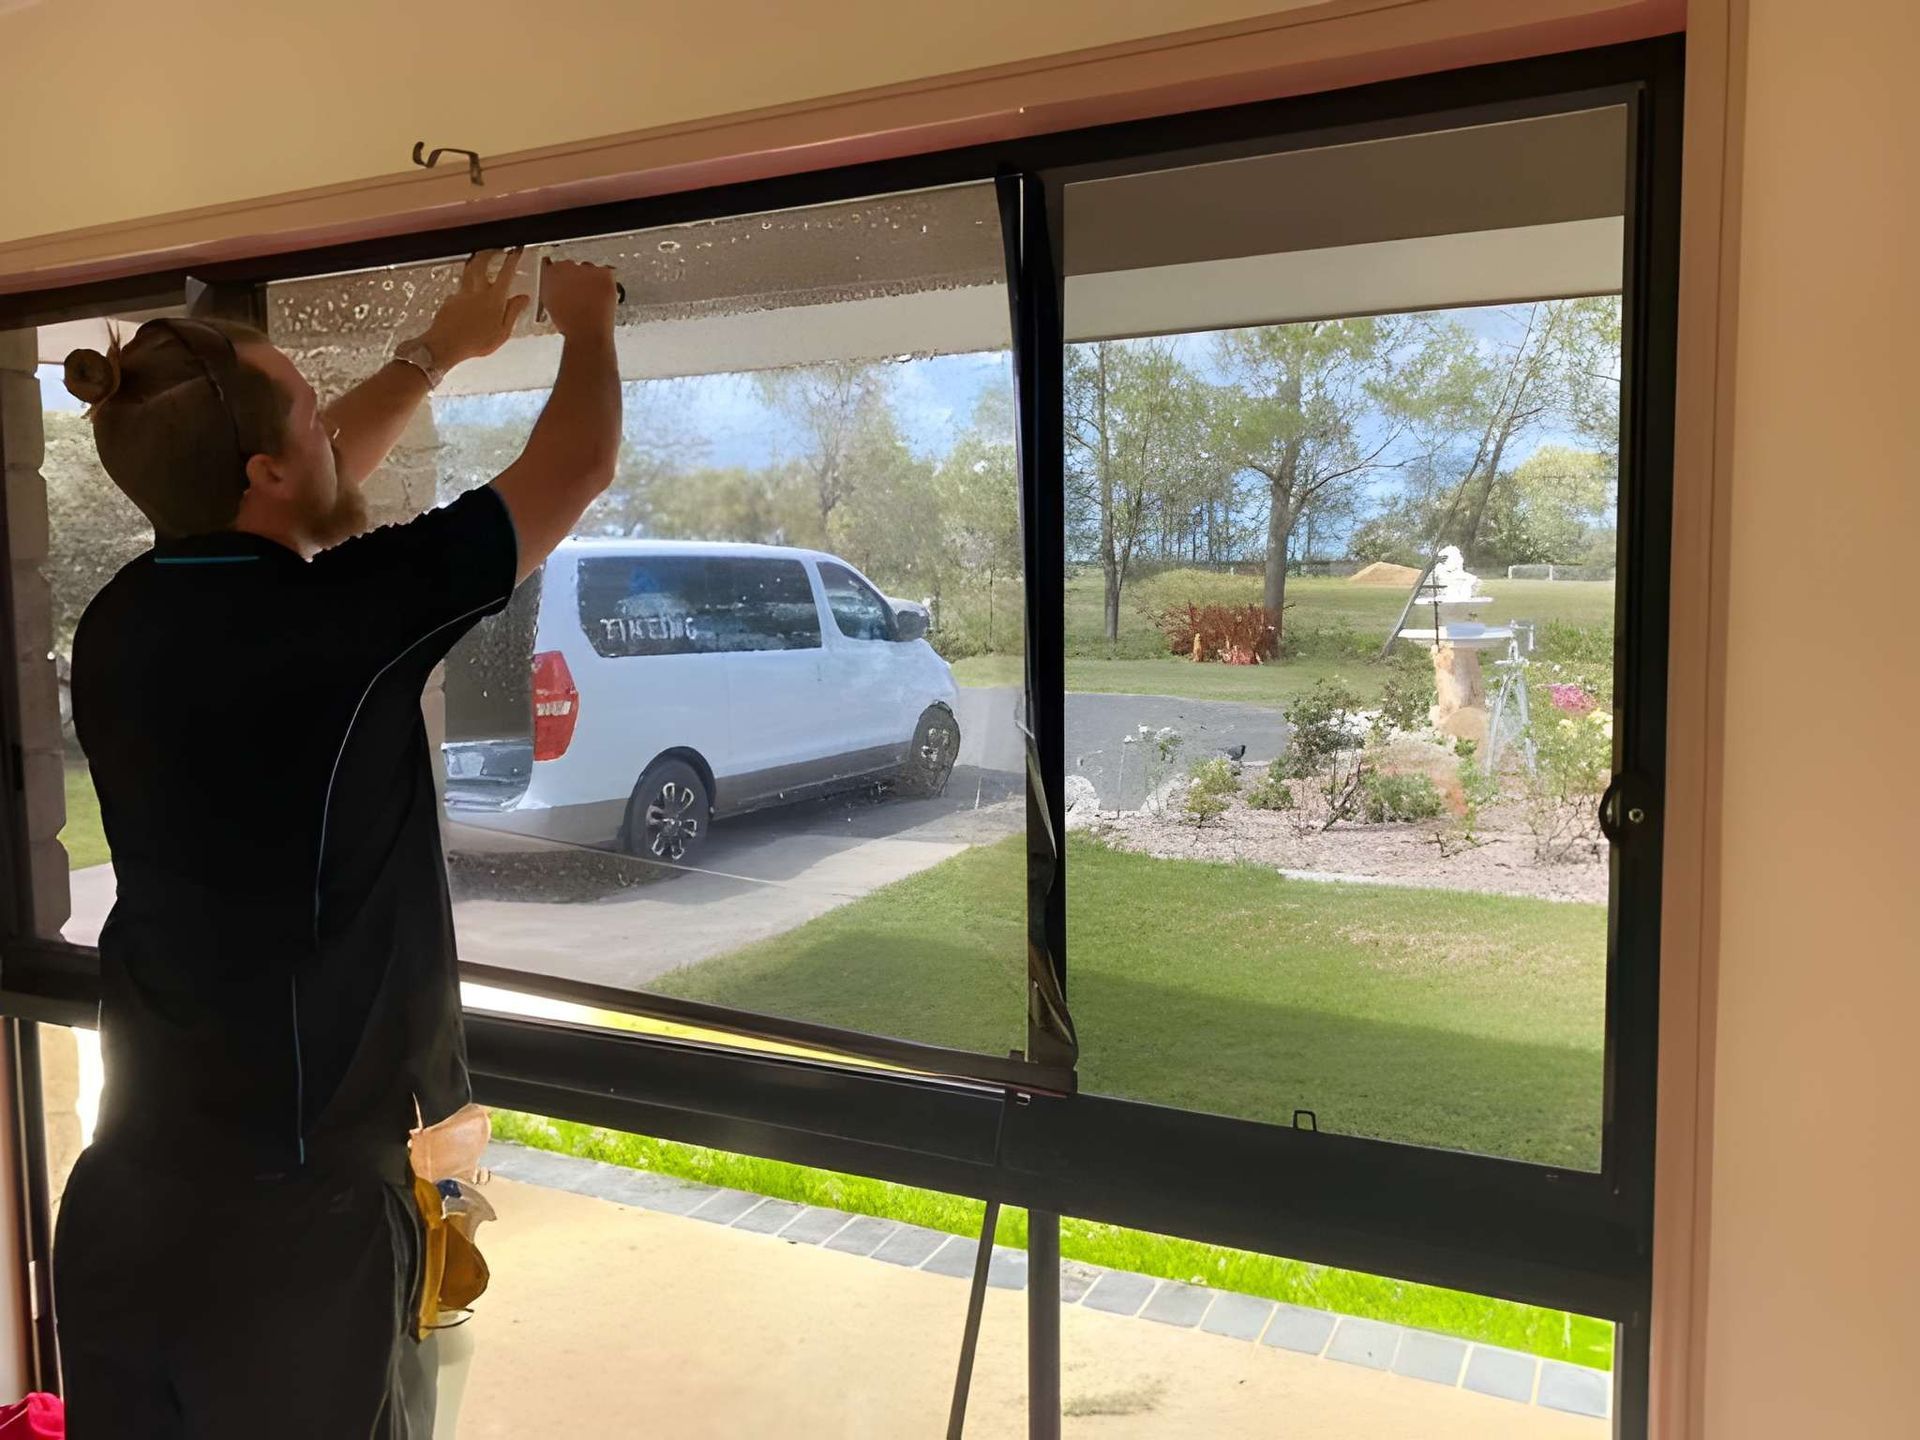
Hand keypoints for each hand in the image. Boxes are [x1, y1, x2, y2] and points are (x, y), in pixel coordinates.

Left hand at [419, 249, 528, 367]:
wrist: (446, 345)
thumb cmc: (476, 342)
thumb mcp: (503, 332)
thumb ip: (513, 312)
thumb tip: (523, 298)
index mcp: (494, 299)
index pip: (505, 273)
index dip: (512, 260)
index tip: (515, 251)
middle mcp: (477, 291)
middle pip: (482, 263)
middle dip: (489, 252)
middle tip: (495, 250)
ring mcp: (462, 293)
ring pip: (468, 270)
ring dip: (475, 261)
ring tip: (480, 259)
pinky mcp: (450, 299)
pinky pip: (460, 287)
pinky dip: (466, 284)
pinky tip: (468, 292)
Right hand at [540, 260, 618, 341]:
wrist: (586, 332)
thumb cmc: (569, 324)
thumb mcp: (552, 304)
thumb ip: (554, 290)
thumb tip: (560, 286)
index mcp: (549, 274)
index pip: (556, 266)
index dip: (564, 278)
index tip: (569, 286)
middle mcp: (565, 267)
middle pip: (574, 267)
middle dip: (579, 278)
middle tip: (583, 296)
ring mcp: (585, 268)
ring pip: (590, 269)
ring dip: (592, 280)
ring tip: (592, 300)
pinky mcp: (603, 273)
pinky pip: (606, 272)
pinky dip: (607, 282)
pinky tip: (602, 296)